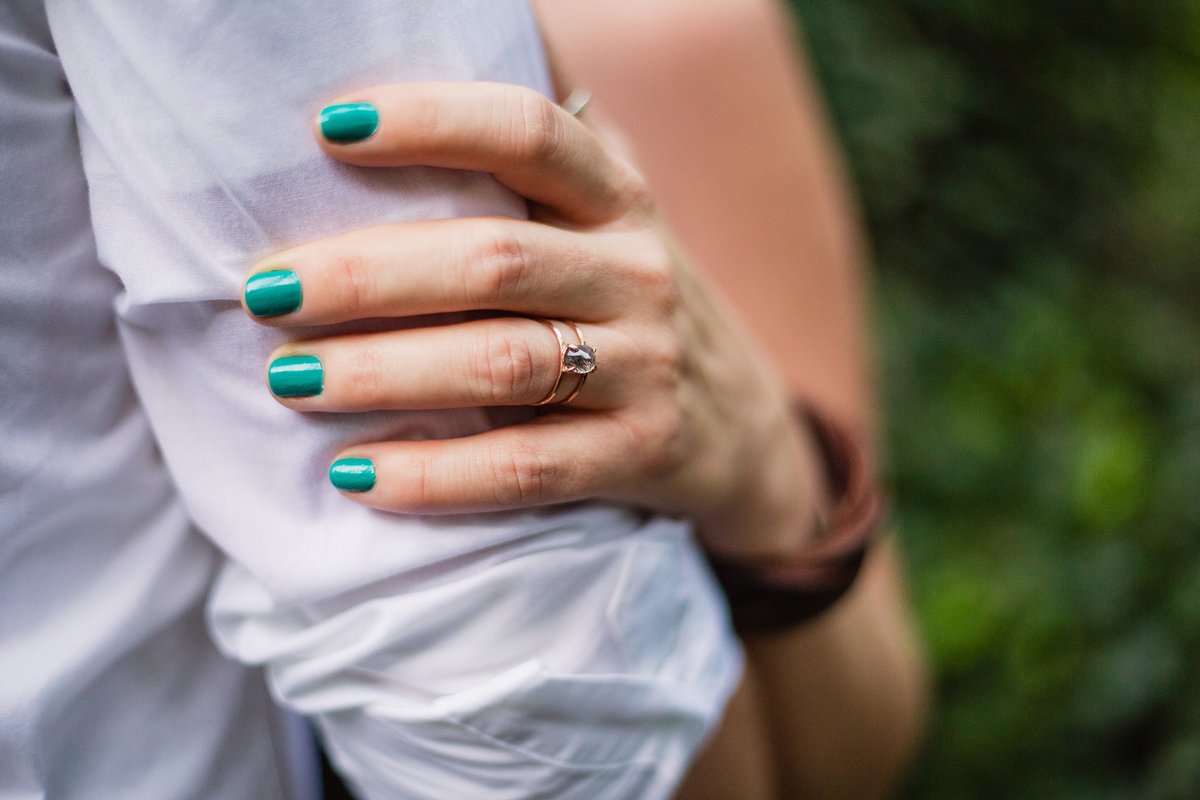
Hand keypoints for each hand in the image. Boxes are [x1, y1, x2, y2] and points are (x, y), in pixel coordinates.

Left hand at [243, 82, 824, 559]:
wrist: (738, 423)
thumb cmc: (625, 304)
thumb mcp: (604, 219)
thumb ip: (537, 160)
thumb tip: (429, 63)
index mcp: (618, 198)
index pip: (530, 133)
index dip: (433, 121)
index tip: (326, 127)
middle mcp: (638, 272)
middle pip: (494, 259)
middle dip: (367, 274)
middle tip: (262, 292)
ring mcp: (647, 367)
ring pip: (503, 364)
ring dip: (383, 372)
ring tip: (286, 380)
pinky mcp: (641, 454)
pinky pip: (530, 469)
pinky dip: (438, 476)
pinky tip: (355, 476)